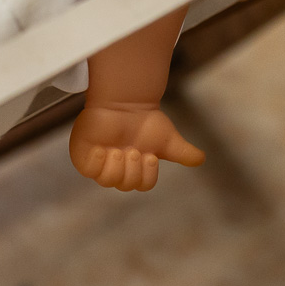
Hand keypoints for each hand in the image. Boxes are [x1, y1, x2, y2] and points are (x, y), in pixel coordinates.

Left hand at [68, 102, 204, 191]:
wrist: (124, 100)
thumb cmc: (145, 120)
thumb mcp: (168, 138)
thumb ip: (184, 152)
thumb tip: (200, 159)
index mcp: (135, 168)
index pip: (142, 185)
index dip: (147, 173)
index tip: (149, 155)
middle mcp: (117, 168)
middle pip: (125, 185)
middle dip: (133, 168)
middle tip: (134, 150)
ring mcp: (99, 162)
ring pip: (107, 180)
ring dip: (116, 166)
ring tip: (118, 149)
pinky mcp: (83, 154)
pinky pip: (87, 170)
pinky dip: (97, 162)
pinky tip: (103, 150)